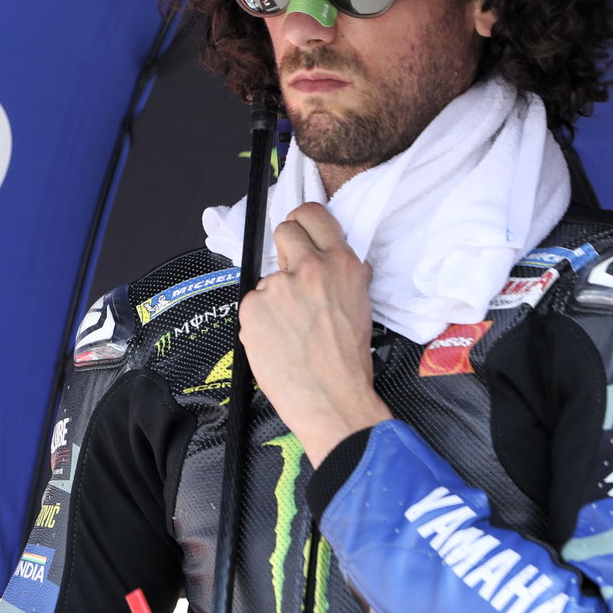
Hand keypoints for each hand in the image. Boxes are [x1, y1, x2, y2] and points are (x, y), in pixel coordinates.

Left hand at [237, 202, 392, 466]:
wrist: (332, 399)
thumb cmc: (350, 361)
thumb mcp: (360, 305)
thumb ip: (343, 276)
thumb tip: (333, 261)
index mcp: (340, 264)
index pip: (311, 214)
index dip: (303, 222)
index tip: (300, 232)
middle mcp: (308, 268)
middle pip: (283, 231)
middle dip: (286, 248)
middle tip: (292, 277)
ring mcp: (276, 286)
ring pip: (268, 279)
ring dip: (274, 296)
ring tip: (290, 329)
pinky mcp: (251, 307)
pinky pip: (253, 305)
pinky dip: (260, 320)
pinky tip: (277, 341)